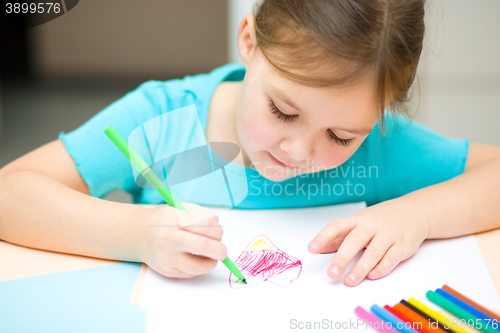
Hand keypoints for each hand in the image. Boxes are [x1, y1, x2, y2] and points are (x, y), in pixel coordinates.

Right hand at [138, 202, 226, 277]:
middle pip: (203, 245)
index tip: (218, 233)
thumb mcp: (182, 209)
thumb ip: (203, 215)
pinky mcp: (167, 271)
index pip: (205, 225)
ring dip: (212, 262)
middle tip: (222, 250)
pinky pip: (191, 274)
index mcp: (174, 219)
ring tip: (211, 256)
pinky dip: (200, 268)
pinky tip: (198, 260)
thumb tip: (219, 232)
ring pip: (199, 266)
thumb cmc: (166, 220)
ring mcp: (166, 258)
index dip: (217, 230)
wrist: (139, 234)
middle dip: (219, 249)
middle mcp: (168, 239)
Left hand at [308, 198, 429, 285]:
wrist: (414, 211)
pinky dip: (382, 268)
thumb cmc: (381, 219)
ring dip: (360, 268)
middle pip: (354, 241)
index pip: (337, 227)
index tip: (312, 249)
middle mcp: (372, 226)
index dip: (323, 237)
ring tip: (349, 281)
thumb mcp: (359, 223)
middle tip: (331, 274)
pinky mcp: (402, 246)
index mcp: (357, 220)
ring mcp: (388, 235)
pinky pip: (391, 258)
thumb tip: (320, 248)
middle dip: (342, 258)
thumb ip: (340, 236)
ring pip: (373, 252)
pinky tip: (372, 276)